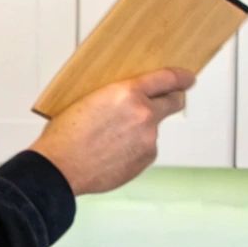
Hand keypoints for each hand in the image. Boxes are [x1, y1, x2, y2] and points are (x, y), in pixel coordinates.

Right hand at [28, 69, 195, 195]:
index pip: (167, 79)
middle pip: (174, 103)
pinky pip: (146, 149)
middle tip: (168, 100)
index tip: (188, 78)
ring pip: (153, 129)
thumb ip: (118, 96)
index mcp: (128, 93)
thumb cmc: (66, 134)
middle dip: (173, 100)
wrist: (60, 168)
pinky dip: (135, 148)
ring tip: (113, 138)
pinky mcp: (146, 159)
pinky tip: (113, 152)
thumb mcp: (90, 100)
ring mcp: (148, 139)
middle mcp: (144, 114)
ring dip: (142, 130)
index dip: (181, 78)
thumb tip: (131, 97)